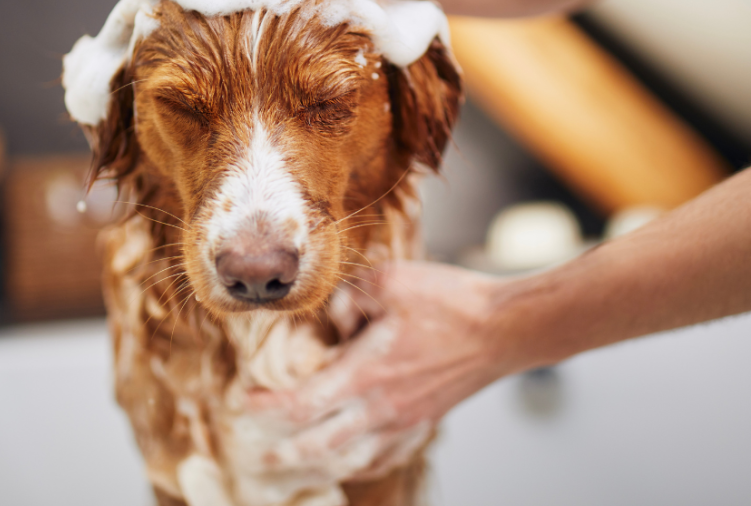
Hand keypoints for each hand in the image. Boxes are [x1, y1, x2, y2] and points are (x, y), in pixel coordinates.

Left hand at [246, 261, 509, 480]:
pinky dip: (361, 464)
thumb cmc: (450, 302)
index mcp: (365, 374)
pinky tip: (352, 462)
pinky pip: (386, 456)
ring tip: (297, 469)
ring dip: (317, 466)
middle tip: (259, 456)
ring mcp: (406, 421)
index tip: (244, 402)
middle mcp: (381, 408)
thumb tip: (331, 319)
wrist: (505, 327)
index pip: (300, 404)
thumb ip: (347, 298)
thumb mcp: (387, 281)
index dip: (266, 407)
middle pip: (319, 445)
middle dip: (284, 452)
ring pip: (351, 459)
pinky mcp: (426, 421)